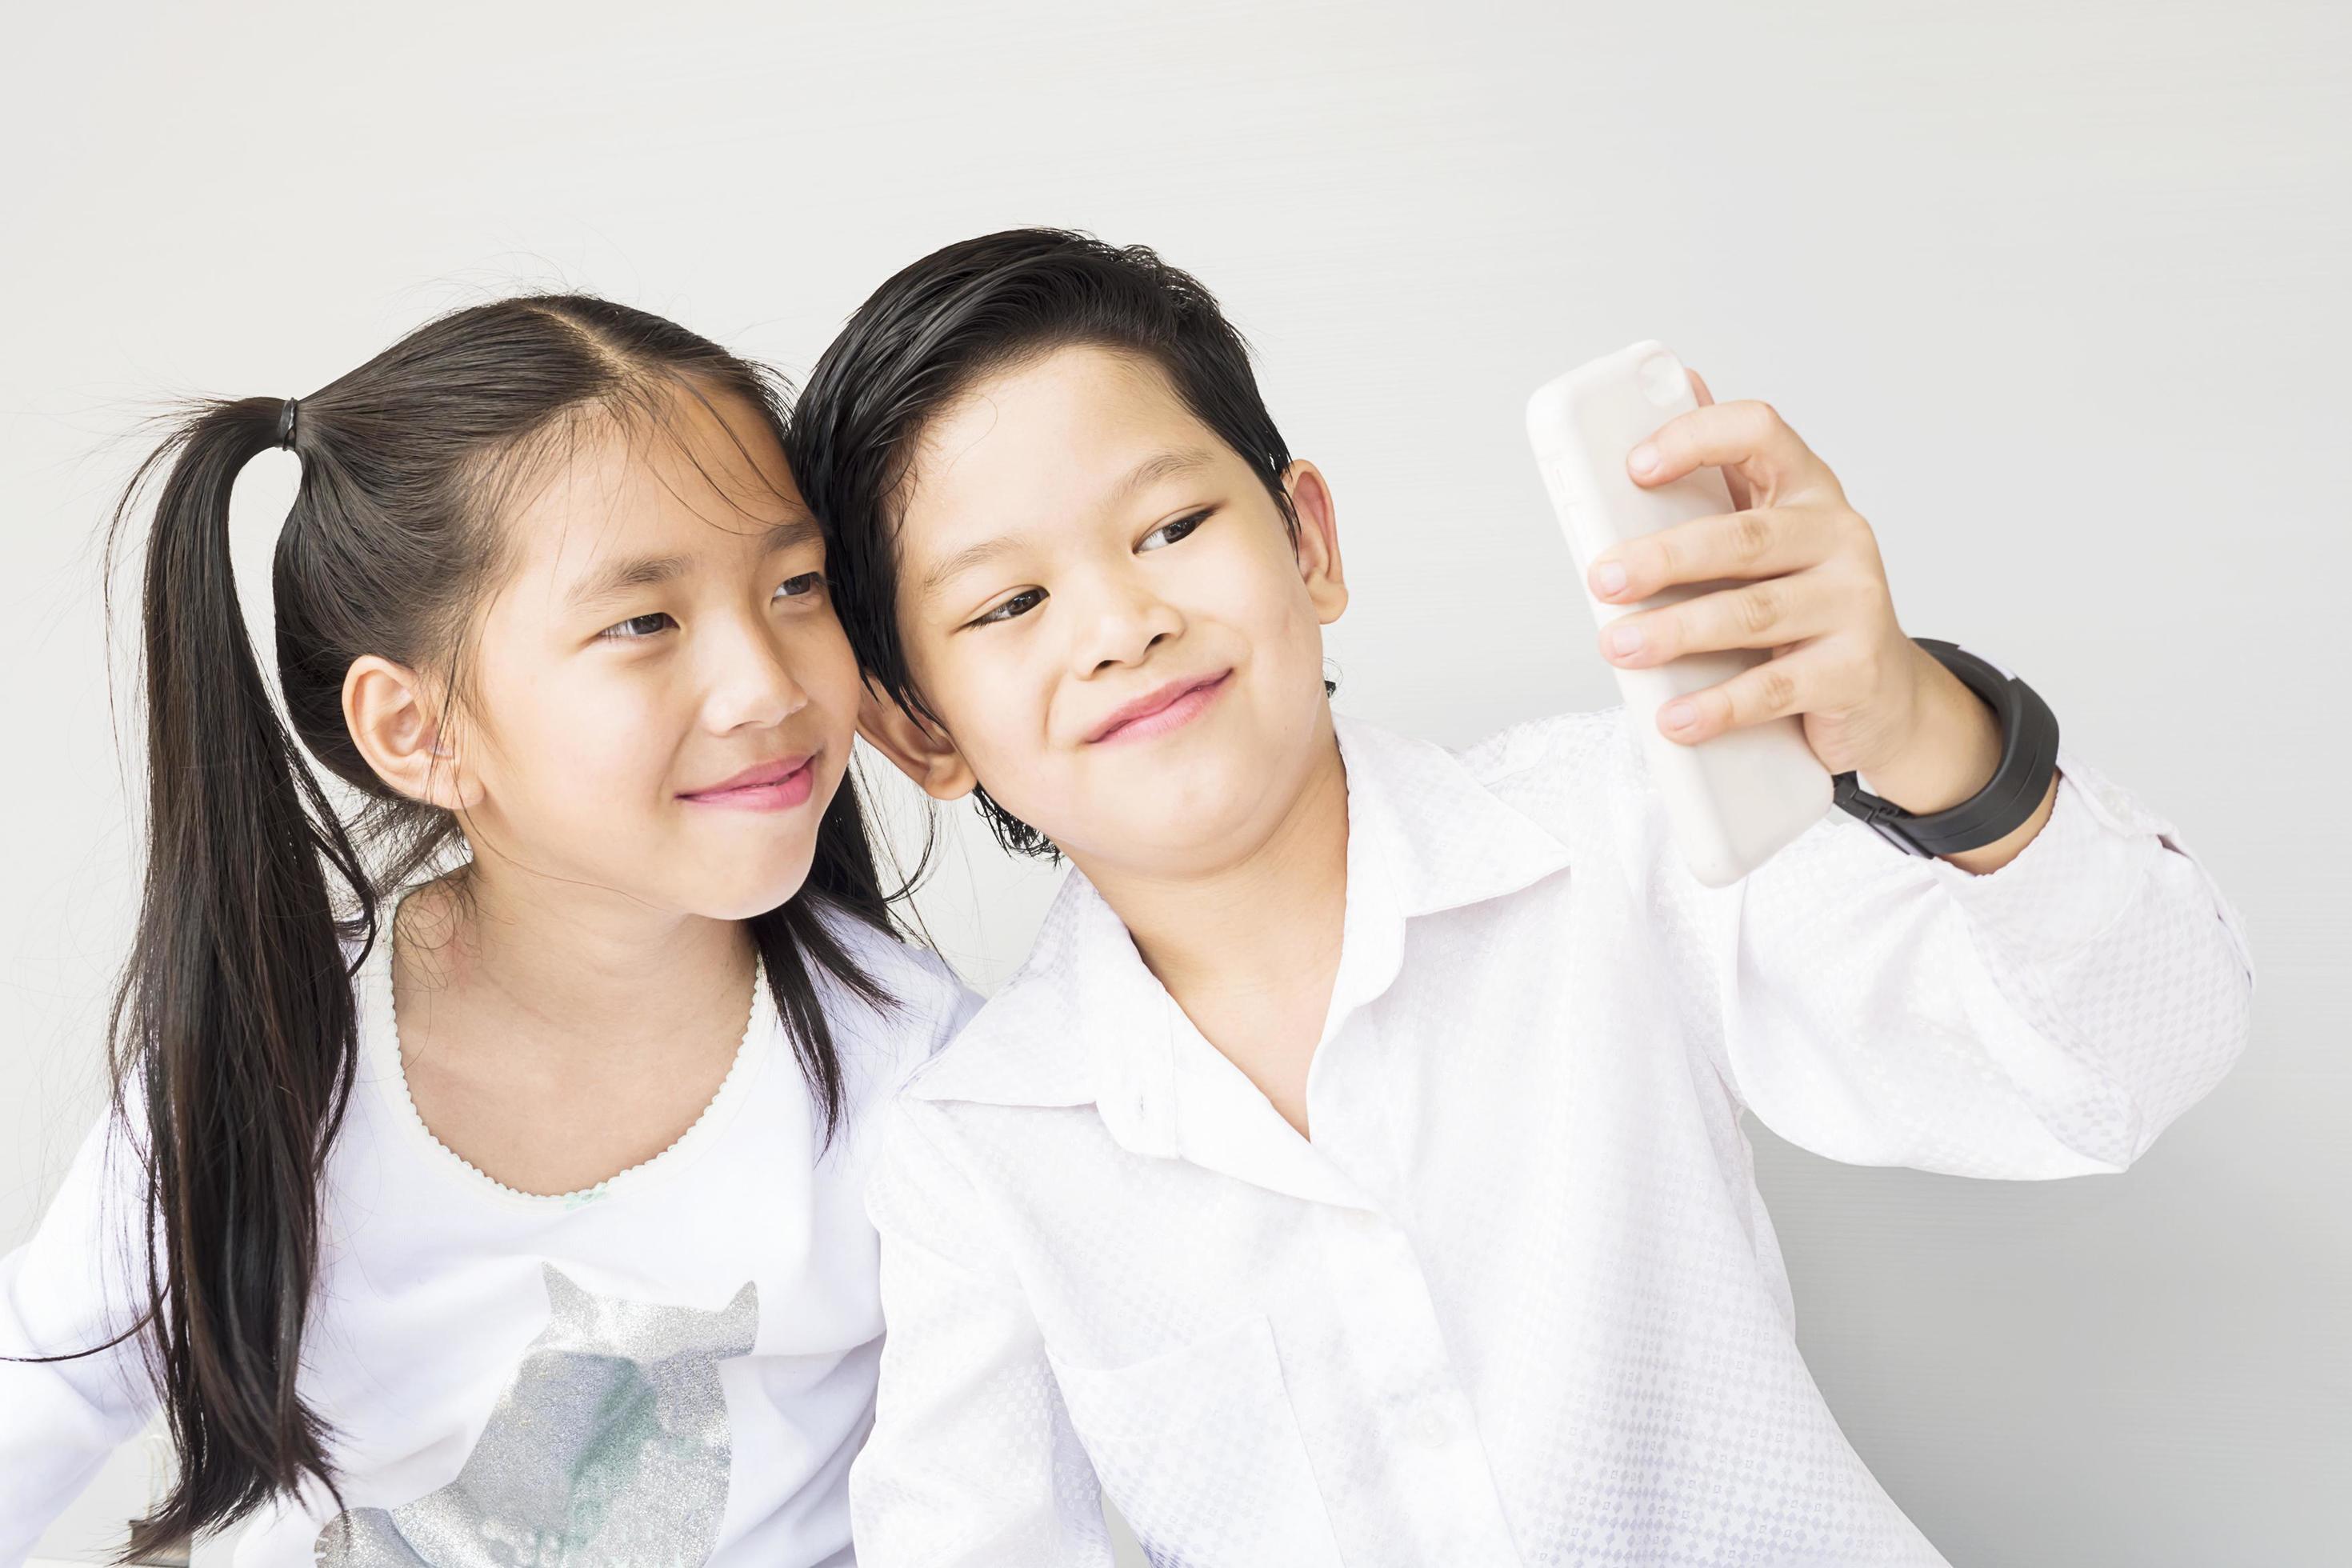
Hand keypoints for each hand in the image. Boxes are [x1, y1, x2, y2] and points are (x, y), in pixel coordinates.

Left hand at [1587, 372, 2033, 851]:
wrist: (1881, 694)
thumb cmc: (1801, 606)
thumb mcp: (1763, 545)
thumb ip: (1714, 489)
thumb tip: (1658, 411)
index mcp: (1807, 489)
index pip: (1758, 433)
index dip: (1697, 439)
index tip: (1635, 467)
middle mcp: (1839, 535)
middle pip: (1743, 537)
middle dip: (1663, 558)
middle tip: (1602, 580)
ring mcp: (1854, 602)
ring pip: (1753, 613)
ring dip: (1677, 631)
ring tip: (1619, 647)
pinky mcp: (1854, 670)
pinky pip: (1776, 687)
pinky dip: (1718, 705)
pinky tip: (1676, 719)